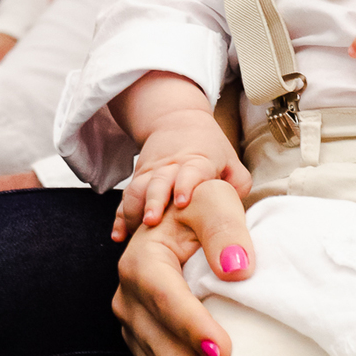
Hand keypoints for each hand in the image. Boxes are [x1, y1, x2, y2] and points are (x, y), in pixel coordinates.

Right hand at [112, 113, 251, 239]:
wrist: (177, 120)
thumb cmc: (207, 146)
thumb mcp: (228, 159)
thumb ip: (237, 183)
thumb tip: (236, 209)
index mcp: (196, 160)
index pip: (190, 171)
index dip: (185, 185)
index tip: (182, 201)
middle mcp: (170, 167)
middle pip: (158, 182)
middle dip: (153, 201)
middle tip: (151, 221)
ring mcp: (151, 173)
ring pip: (138, 190)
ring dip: (134, 211)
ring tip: (134, 232)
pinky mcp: (138, 180)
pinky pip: (125, 200)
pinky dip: (120, 218)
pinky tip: (118, 235)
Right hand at [113, 181, 254, 355]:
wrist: (183, 215)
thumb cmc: (201, 207)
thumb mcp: (214, 202)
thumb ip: (225, 230)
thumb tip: (237, 268)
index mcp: (143, 257)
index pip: (165, 295)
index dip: (192, 326)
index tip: (224, 353)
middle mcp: (128, 290)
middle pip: (155, 337)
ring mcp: (132, 317)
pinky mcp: (141, 335)